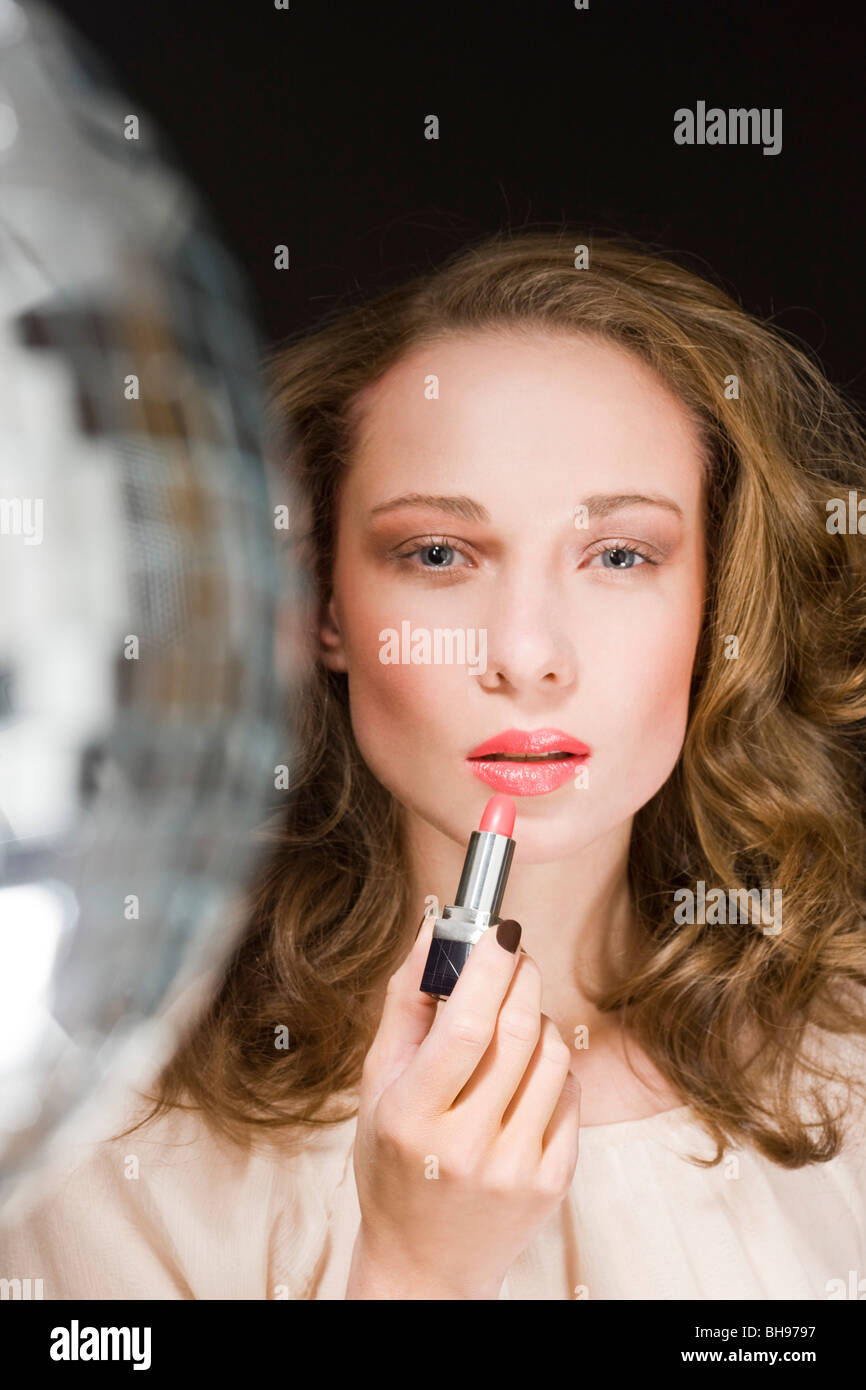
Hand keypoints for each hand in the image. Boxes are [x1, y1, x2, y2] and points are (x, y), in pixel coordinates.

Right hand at [346, 914, 580, 1298]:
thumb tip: (431, 933)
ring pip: (554, 1057)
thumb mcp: (378, 1087)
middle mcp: (467, 1148)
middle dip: (522, 978)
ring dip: (540, 1020)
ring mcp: (515, 1170)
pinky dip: (554, 1069)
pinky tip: (526, 1075)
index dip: (489, 969)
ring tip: (513, 1024)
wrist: (424, 1263)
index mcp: (413, 1119)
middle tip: (513, 957)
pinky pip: (572, 1095)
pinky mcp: (552, 1183)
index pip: (465, 1028)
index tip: (499, 932)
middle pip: (518, 1033)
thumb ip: (404, 1005)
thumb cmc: (393, 1164)